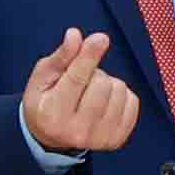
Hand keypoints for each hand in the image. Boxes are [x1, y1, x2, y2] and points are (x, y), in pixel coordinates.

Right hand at [22, 26, 141, 156]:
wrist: (51, 138)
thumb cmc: (44, 102)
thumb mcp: (42, 78)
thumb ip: (61, 56)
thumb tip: (75, 36)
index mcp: (53, 114)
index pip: (76, 80)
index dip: (89, 56)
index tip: (101, 38)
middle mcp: (77, 131)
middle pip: (102, 83)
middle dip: (94, 72)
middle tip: (81, 81)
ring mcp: (99, 138)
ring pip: (119, 90)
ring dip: (108, 83)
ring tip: (91, 92)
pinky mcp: (117, 139)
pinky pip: (133, 102)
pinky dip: (121, 95)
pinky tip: (105, 101)